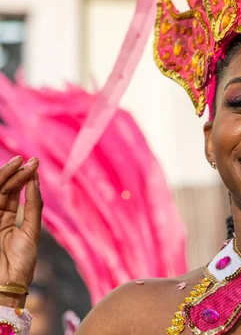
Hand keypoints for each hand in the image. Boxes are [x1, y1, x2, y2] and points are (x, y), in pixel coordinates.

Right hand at [0, 156, 41, 303]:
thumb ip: (32, 206)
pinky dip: (3, 188)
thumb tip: (35, 181)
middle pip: (4, 189)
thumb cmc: (22, 261)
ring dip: (9, 176)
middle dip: (16, 173)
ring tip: (21, 163)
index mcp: (7, 221)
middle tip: (30, 159)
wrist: (8, 283)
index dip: (23, 178)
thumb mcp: (31, 230)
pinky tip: (15, 179)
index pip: (13, 193)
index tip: (34, 164)